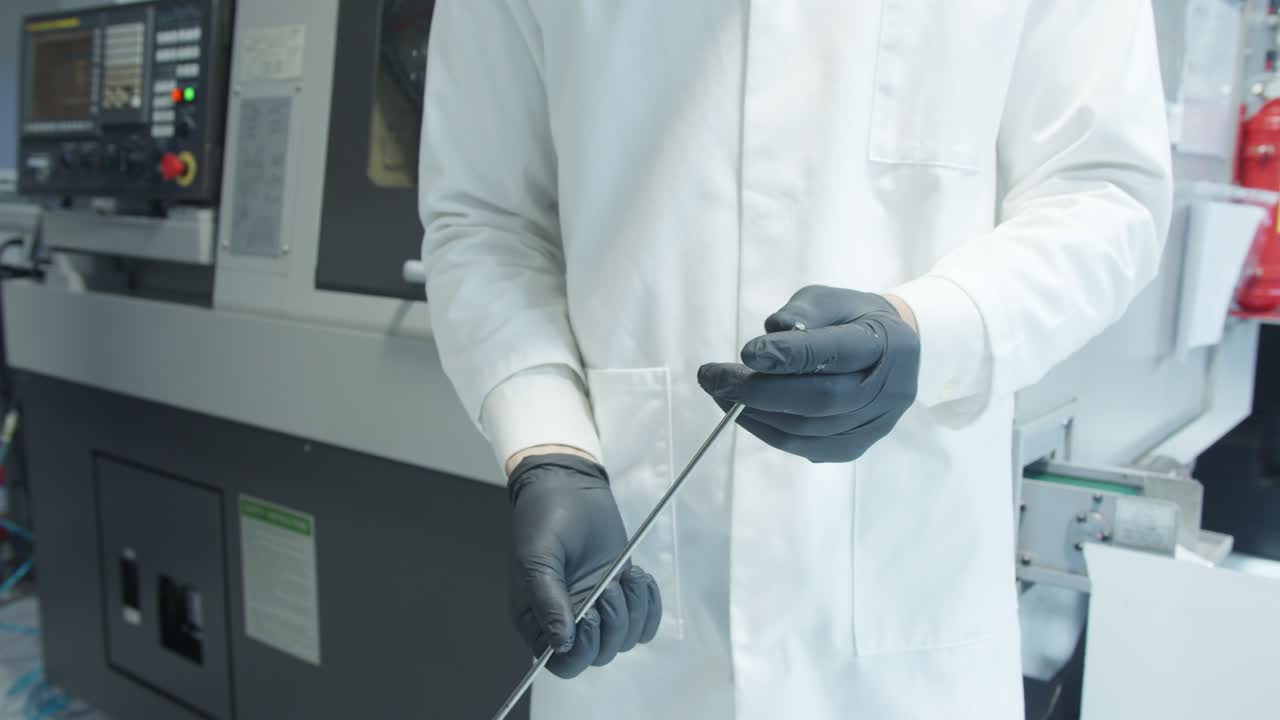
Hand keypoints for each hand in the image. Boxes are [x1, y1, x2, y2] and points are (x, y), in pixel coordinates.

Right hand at [508, 454, 661, 677]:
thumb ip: (548, 601)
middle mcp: (567, 621)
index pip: (563, 663)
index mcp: (537, 620)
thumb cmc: (544, 518)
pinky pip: (645, 623)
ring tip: (626, 577)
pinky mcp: (621, 594)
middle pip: (598, 656)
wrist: (569, 486)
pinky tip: (639, 578)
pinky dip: (649, 606)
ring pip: (625, 640)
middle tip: (609, 587)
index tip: (592, 615)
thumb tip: (562, 643)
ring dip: (633, 612)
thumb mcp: (538, 557)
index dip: (582, 649)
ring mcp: (597, 608)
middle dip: (613, 625)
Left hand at [697, 286, 919, 462]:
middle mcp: (888, 390)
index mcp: (888, 343)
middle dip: (759, 391)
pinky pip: (807, 447)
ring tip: (720, 394)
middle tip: (713, 379)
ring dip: (756, 415)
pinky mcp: (856, 446)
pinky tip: (744, 413)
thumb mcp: (830, 300)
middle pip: (819, 399)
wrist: (893, 353)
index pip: (835, 352)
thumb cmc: (852, 321)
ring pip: (809, 430)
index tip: (746, 352)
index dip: (789, 355)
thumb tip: (767, 342)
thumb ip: (800, 313)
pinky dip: (768, 432)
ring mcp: (874, 424)